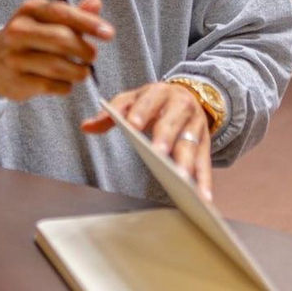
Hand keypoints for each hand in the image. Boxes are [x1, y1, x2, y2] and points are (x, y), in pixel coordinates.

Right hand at [0, 0, 112, 101]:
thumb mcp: (46, 20)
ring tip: (82, 71)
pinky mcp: (17, 81)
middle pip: (61, 39)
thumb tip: (95, 2)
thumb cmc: (28, 38)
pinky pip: (51, 85)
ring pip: (58, 66)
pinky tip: (65, 82)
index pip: (62, 13)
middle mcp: (18, 31)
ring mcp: (15, 57)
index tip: (108, 33)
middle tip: (92, 56)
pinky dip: (65, 86)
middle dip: (84, 50)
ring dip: (78, 71)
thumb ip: (73, 13)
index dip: (88, 23)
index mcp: (29, 10)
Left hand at [81, 82, 212, 200]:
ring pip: (191, 145)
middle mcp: (181, 107)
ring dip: (187, 163)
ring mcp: (196, 126)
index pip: (149, 101)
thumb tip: (86, 126)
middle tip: (158, 154)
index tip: (133, 124)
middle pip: (172, 124)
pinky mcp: (205, 144)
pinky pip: (205, 163)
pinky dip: (205, 181)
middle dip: (165, 138)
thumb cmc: (154, 101)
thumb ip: (112, 113)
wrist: (190, 93)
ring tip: (182, 182)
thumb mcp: (133, 99)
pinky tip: (202, 197)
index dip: (141, 112)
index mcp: (160, 93)